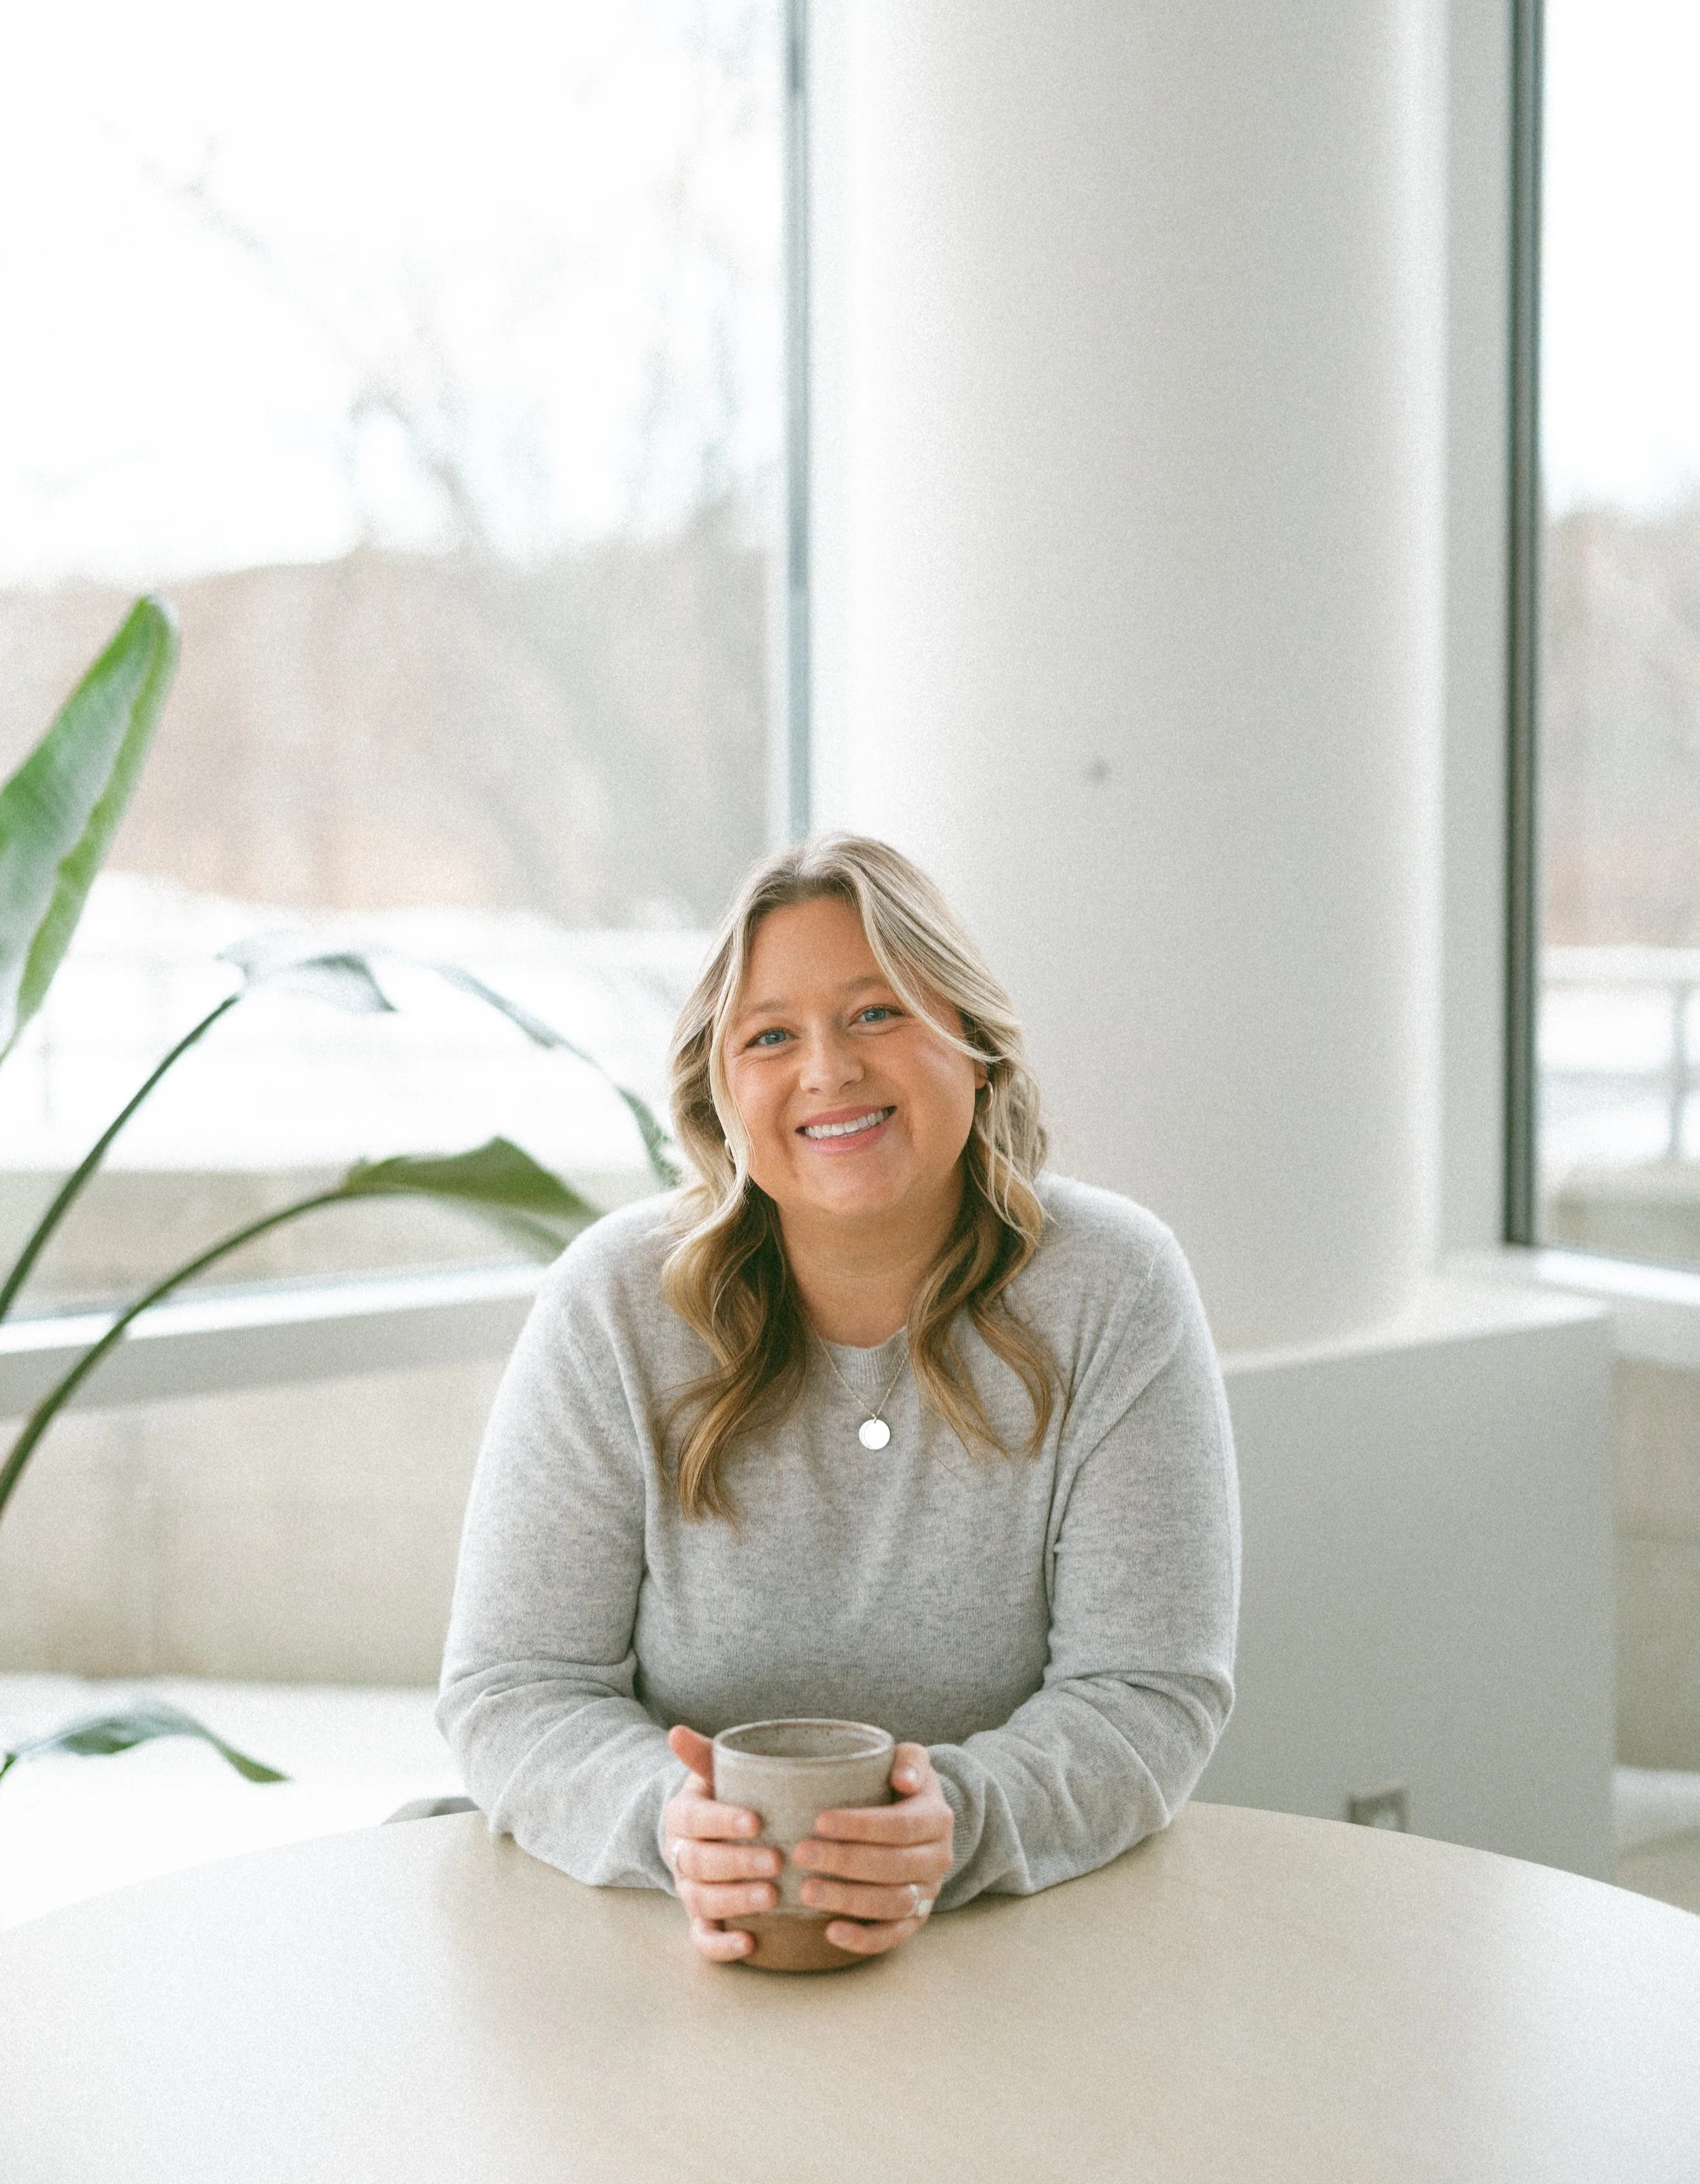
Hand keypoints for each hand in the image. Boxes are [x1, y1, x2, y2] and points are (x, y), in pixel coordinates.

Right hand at [661, 1724, 777, 1963]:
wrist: (712, 1833)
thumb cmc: (726, 1798)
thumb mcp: (715, 1774)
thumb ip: (703, 1756)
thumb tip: (676, 1732)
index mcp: (683, 1816)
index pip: (695, 1818)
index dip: (722, 1821)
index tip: (756, 1821)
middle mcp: (681, 1856)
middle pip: (699, 1863)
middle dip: (737, 1863)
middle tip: (776, 1861)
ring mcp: (690, 1891)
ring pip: (702, 1901)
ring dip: (735, 1901)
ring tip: (772, 1898)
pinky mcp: (701, 1922)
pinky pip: (703, 1940)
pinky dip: (721, 1947)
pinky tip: (750, 1944)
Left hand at [791, 1741, 953, 1957]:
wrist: (923, 1823)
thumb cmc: (902, 1786)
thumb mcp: (913, 1761)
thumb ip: (910, 1760)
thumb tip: (902, 1779)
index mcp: (937, 1819)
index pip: (900, 1825)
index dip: (860, 1826)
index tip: (819, 1821)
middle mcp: (938, 1859)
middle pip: (893, 1866)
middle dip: (845, 1862)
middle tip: (801, 1855)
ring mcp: (928, 1892)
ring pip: (892, 1904)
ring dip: (848, 1901)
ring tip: (807, 1892)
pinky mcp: (916, 1919)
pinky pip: (893, 1937)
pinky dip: (864, 1940)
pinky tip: (830, 1931)